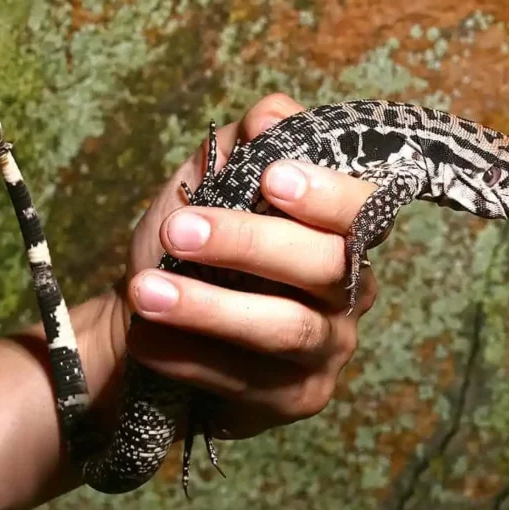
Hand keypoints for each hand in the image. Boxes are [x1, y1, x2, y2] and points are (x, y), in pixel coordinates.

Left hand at [119, 93, 378, 438]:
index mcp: (338, 231)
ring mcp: (327, 347)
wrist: (152, 316)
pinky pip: (248, 379)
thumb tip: (270, 114)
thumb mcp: (207, 183)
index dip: (327, 193)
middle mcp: (348, 288)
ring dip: (211, 307)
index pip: (362, 208)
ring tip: (146, 293)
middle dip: (250, 244)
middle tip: (179, 232)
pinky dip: (190, 354)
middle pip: (325, 266)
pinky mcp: (296, 396)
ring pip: (287, 328)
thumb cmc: (190, 242)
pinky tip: (146, 337)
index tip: (271, 177)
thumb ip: (241, 145)